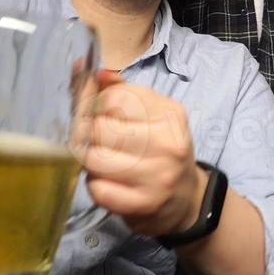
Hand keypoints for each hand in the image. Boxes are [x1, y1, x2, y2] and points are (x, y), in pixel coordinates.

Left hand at [83, 69, 206, 236]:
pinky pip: (99, 189)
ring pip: (94, 159)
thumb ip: (118, 90)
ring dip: (88, 160)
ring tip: (99, 160)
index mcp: (169, 113)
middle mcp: (166, 142)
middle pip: (100, 128)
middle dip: (86, 133)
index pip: (113, 97)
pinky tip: (106, 182)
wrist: (187, 198)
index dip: (92, 103)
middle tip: (92, 140)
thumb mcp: (150, 114)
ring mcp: (156, 175)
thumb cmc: (161, 149)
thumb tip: (87, 70)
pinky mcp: (143, 204)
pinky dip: (95, 185)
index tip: (92, 112)